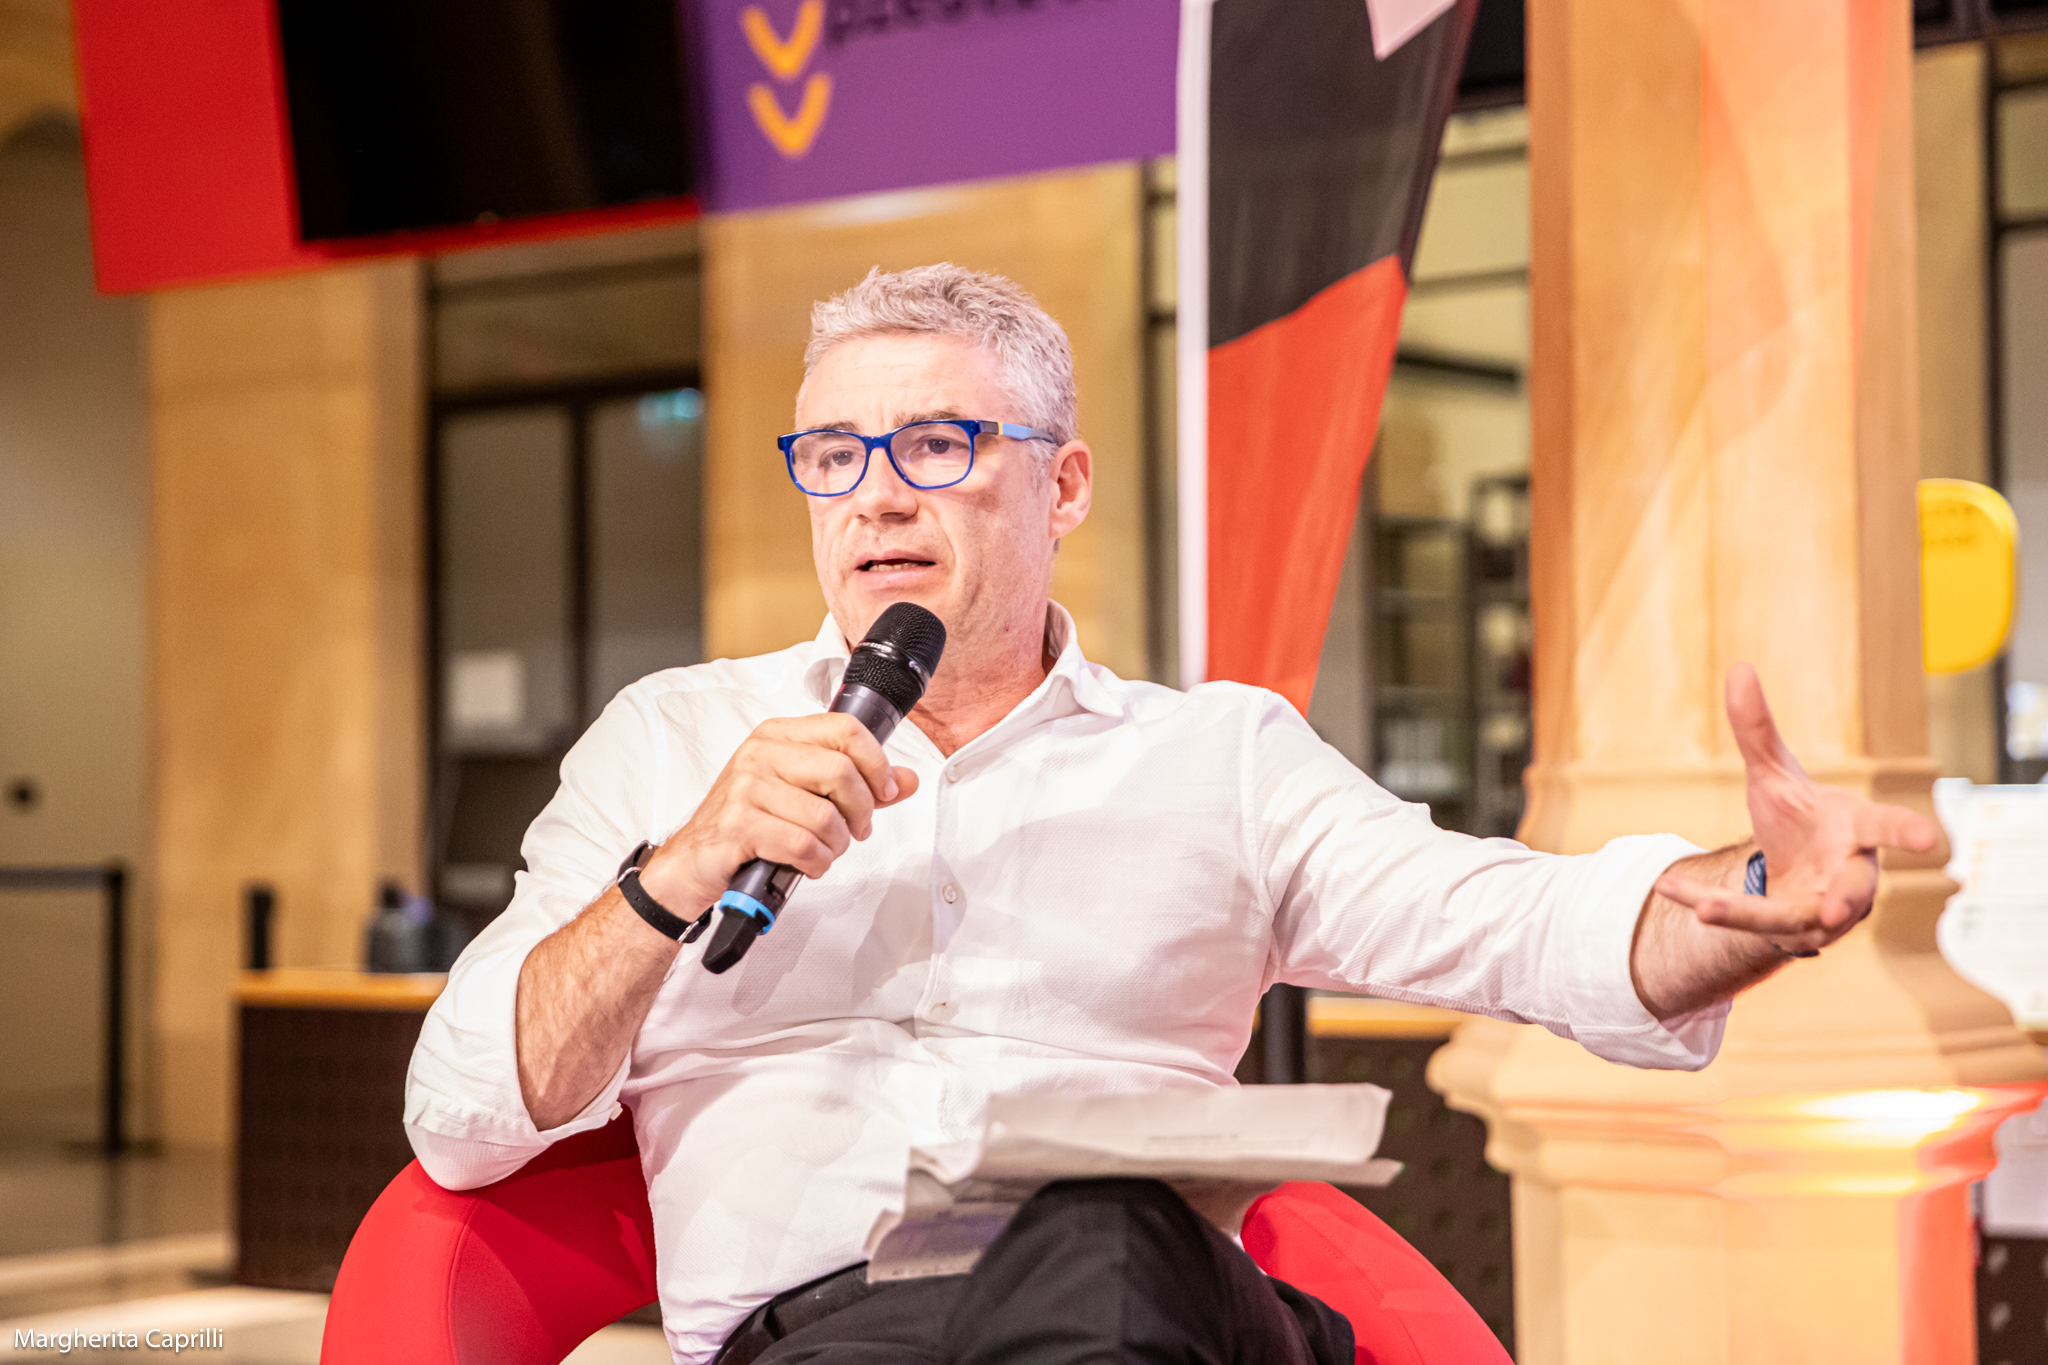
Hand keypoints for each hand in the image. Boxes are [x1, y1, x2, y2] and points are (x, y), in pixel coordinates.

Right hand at [638, 714, 919, 916]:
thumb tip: (906, 780)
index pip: (845, 730)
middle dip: (860, 811)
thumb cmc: (747, 827)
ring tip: (823, 852)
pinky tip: (806, 865)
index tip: (885, 792)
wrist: (689, 864)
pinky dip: (815, 863)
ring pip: (825, 816)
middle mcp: (759, 754)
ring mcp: (745, 788)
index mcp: (777, 737)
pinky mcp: (737, 826)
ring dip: (836, 845)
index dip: (877, 764)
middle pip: (841, 772)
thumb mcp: (802, 796)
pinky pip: (802, 845)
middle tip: (855, 831)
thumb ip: (857, 786)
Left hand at [1653, 664, 1937, 957]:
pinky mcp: (1791, 933)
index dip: (1907, 831)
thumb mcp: (1771, 772)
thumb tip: (1737, 668)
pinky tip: (1668, 887)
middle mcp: (1848, 875)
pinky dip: (1706, 904)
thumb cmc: (1797, 817)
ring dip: (1748, 914)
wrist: (1789, 870)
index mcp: (1854, 829)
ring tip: (1707, 909)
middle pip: (1854, 890)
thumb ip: (1756, 728)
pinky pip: (1747, 926)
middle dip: (1846, 899)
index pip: (1884, 826)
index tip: (1932, 840)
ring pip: (1792, 918)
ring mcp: (1823, 911)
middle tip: (1837, 910)